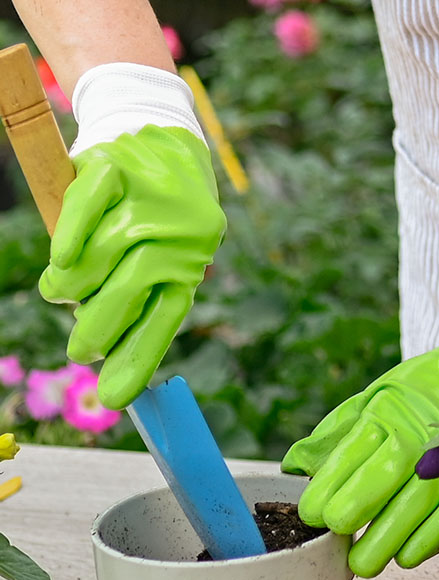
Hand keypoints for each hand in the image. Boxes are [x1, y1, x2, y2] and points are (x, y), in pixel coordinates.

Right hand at [37, 65, 225, 409]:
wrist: (163, 137)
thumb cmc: (157, 214)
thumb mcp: (162, 255)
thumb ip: (138, 297)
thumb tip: (106, 355)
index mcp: (191, 259)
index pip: (167, 315)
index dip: (141, 357)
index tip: (117, 397)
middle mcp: (179, 230)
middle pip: (134, 287)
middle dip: (102, 328)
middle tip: (81, 351)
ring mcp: (149, 195)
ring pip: (105, 251)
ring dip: (75, 285)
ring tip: (62, 296)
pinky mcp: (115, 164)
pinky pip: (88, 203)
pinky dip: (72, 235)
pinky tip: (61, 263)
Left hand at [282, 345, 438, 576]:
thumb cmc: (415, 396)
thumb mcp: (371, 400)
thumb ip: (334, 434)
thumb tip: (294, 466)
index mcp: (387, 414)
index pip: (351, 452)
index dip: (327, 486)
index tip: (311, 513)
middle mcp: (419, 435)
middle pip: (385, 475)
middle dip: (355, 508)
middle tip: (335, 532)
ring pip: (418, 502)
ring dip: (388, 537)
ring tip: (363, 561)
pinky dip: (427, 540)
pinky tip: (405, 555)